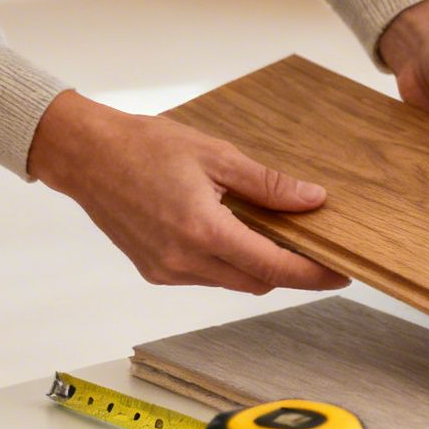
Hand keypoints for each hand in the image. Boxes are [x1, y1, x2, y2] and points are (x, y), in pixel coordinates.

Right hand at [28, 91, 348, 293]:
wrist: (87, 155)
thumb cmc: (146, 146)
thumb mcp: (217, 155)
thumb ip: (268, 185)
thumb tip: (312, 200)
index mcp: (203, 232)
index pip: (274, 267)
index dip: (312, 274)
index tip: (341, 273)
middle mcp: (184, 261)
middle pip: (257, 282)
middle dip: (290, 271)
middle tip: (317, 250)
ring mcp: (167, 271)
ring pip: (231, 281)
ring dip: (258, 266)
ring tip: (278, 236)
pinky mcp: (154, 271)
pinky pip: (206, 276)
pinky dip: (228, 262)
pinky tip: (234, 234)